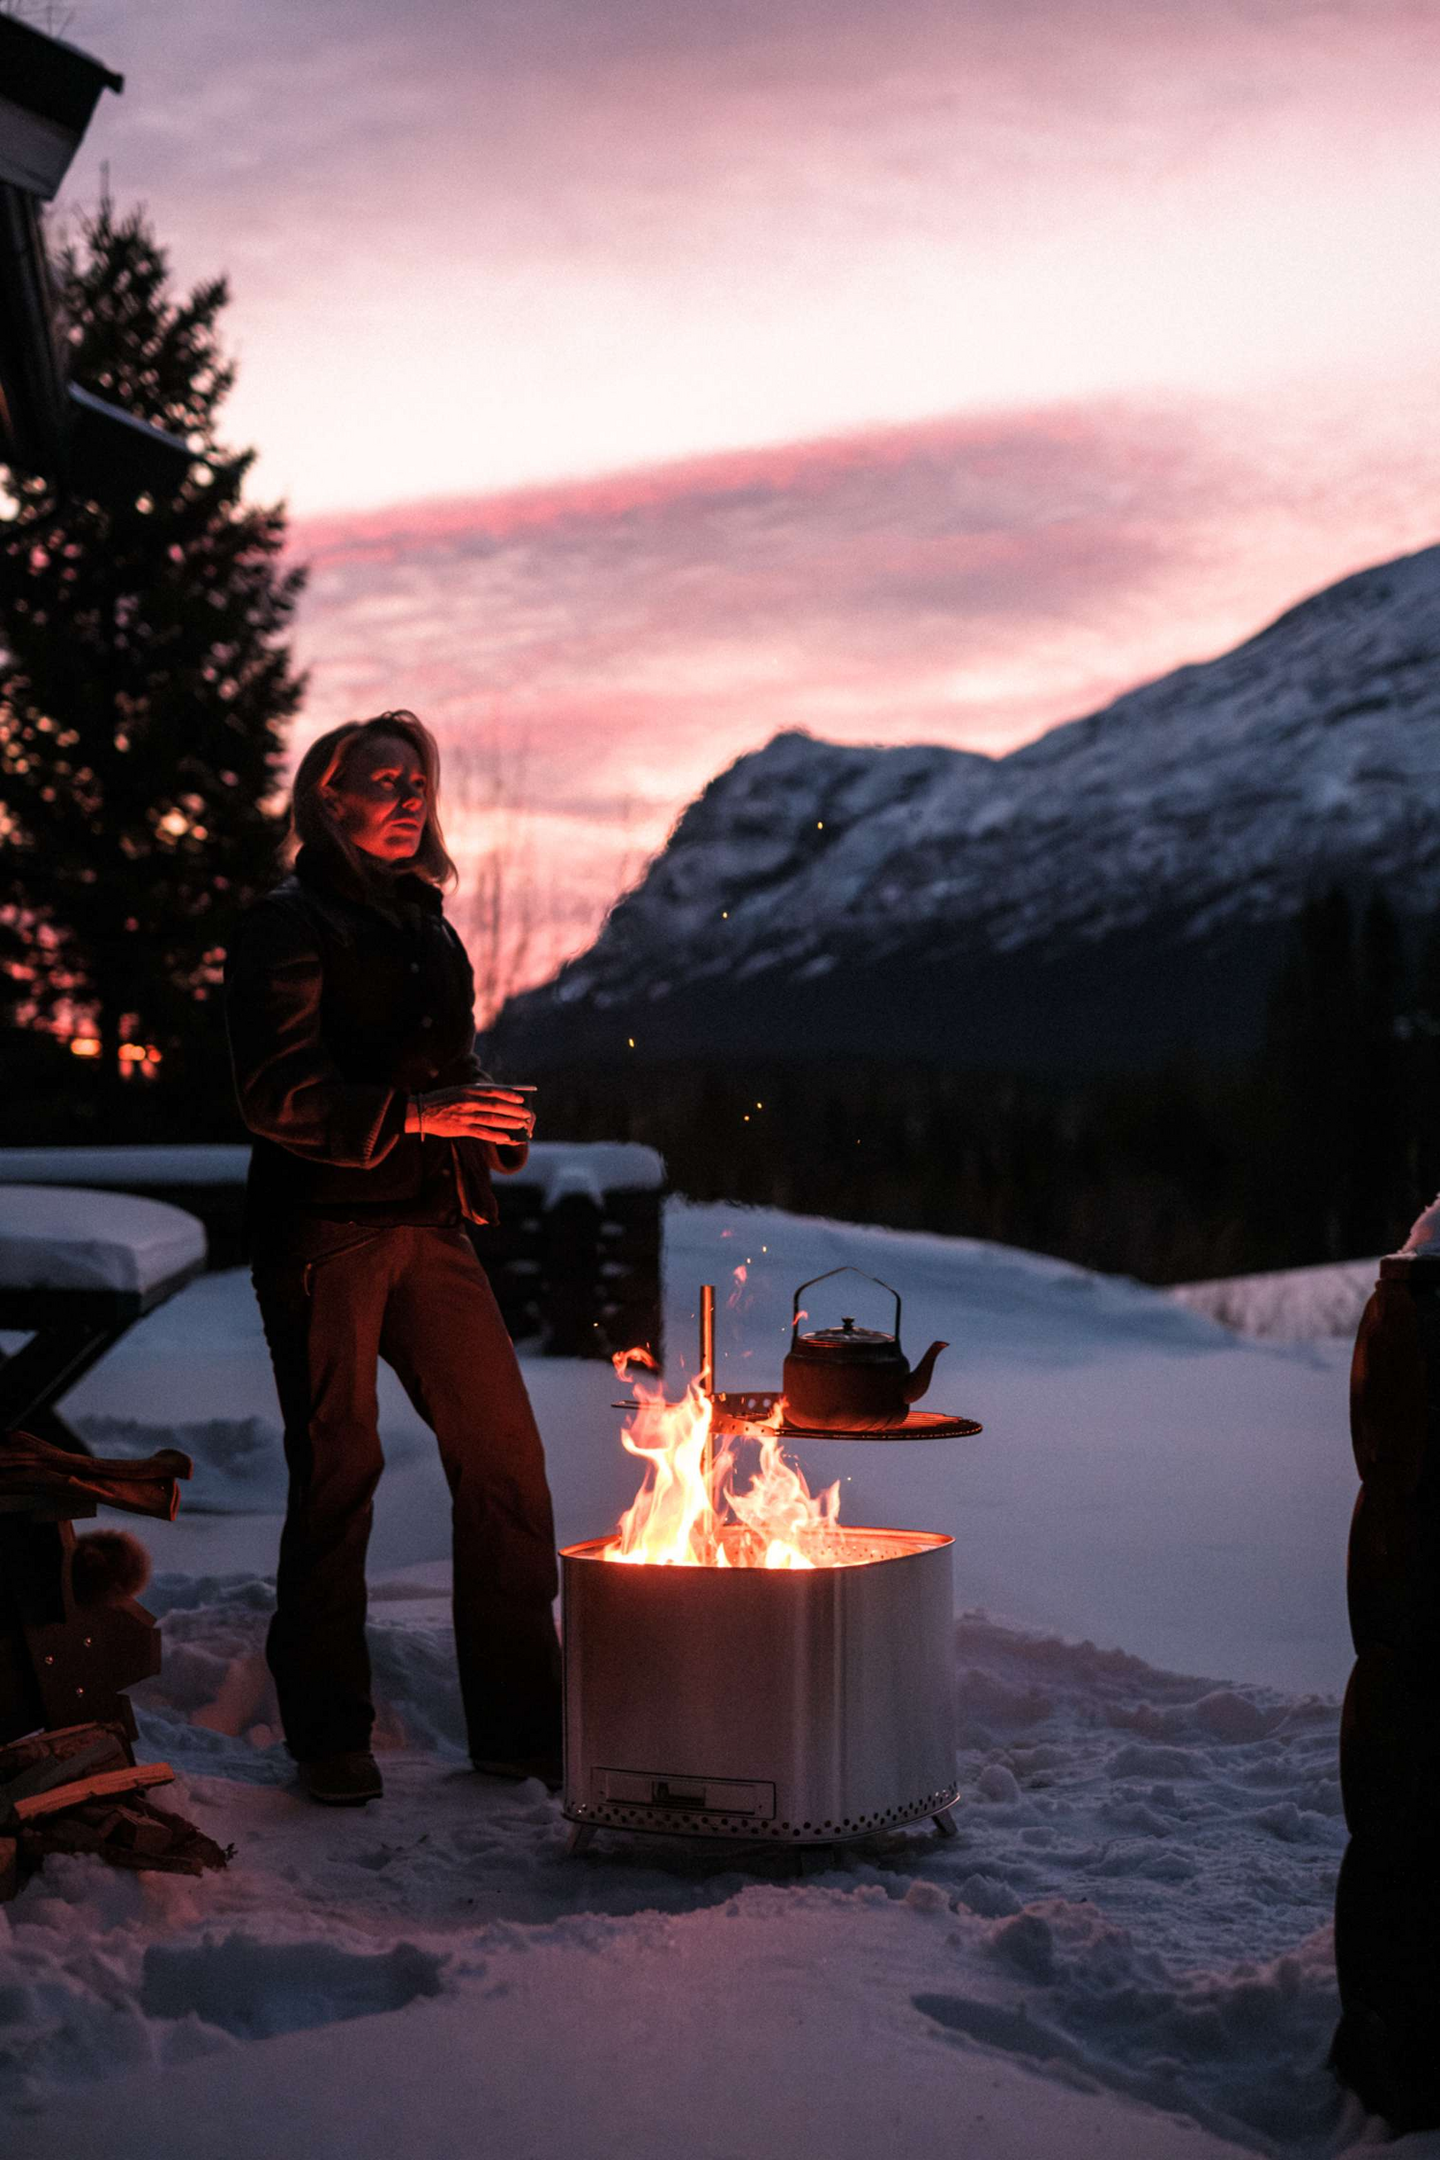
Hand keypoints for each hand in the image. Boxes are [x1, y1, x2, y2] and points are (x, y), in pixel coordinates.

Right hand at [406, 1086, 535, 1142]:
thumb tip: (497, 1096)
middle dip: (513, 1110)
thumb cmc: (443, 1100)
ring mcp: (465, 1116)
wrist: (421, 1111)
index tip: (521, 1099)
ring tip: (521, 1125)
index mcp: (468, 1090)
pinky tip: (507, 1138)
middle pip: (496, 1106)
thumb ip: (476, 1093)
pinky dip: (495, 1136)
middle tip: (526, 1115)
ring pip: (492, 1120)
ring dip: (509, 1123)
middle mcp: (468, 1102)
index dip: (509, 1095)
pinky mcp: (461, 1129)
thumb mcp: (459, 1090)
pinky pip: (482, 1133)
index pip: (493, 1091)